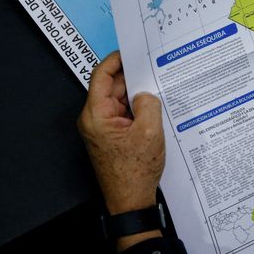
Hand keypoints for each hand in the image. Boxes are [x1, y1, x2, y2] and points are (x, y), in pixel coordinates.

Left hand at [77, 51, 163, 215]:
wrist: (131, 201)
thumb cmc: (135, 172)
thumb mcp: (149, 132)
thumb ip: (148, 104)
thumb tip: (146, 93)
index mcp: (96, 115)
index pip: (100, 76)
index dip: (115, 60)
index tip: (131, 51)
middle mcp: (95, 119)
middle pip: (111, 87)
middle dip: (132, 78)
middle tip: (154, 68)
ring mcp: (103, 129)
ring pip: (120, 101)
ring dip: (137, 95)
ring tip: (159, 88)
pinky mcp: (112, 136)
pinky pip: (125, 114)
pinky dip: (138, 109)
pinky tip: (156, 107)